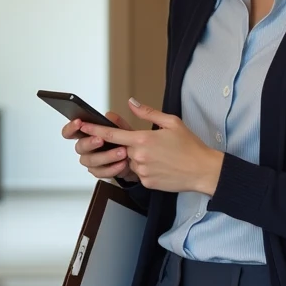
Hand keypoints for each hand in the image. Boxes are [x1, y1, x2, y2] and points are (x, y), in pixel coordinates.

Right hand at [61, 111, 138, 183]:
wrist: (136, 160)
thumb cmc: (125, 142)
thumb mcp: (124, 130)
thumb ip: (116, 123)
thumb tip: (109, 115)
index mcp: (87, 135)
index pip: (70, 132)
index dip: (71, 128)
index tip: (79, 123)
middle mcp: (86, 148)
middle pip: (79, 147)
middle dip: (89, 143)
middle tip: (100, 139)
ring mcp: (91, 161)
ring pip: (91, 161)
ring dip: (106, 156)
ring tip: (121, 152)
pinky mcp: (99, 172)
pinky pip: (101, 172)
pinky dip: (112, 168)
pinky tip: (122, 163)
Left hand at [79, 98, 223, 194]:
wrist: (202, 170)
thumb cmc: (189, 145)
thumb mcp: (171, 122)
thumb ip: (148, 113)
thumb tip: (131, 103)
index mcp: (143, 140)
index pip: (111, 135)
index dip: (94, 131)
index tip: (83, 126)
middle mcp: (139, 157)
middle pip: (123, 149)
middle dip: (132, 145)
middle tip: (152, 144)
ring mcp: (142, 172)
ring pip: (131, 162)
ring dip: (140, 157)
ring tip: (162, 155)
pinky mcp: (147, 183)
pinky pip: (139, 174)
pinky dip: (147, 168)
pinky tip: (163, 165)